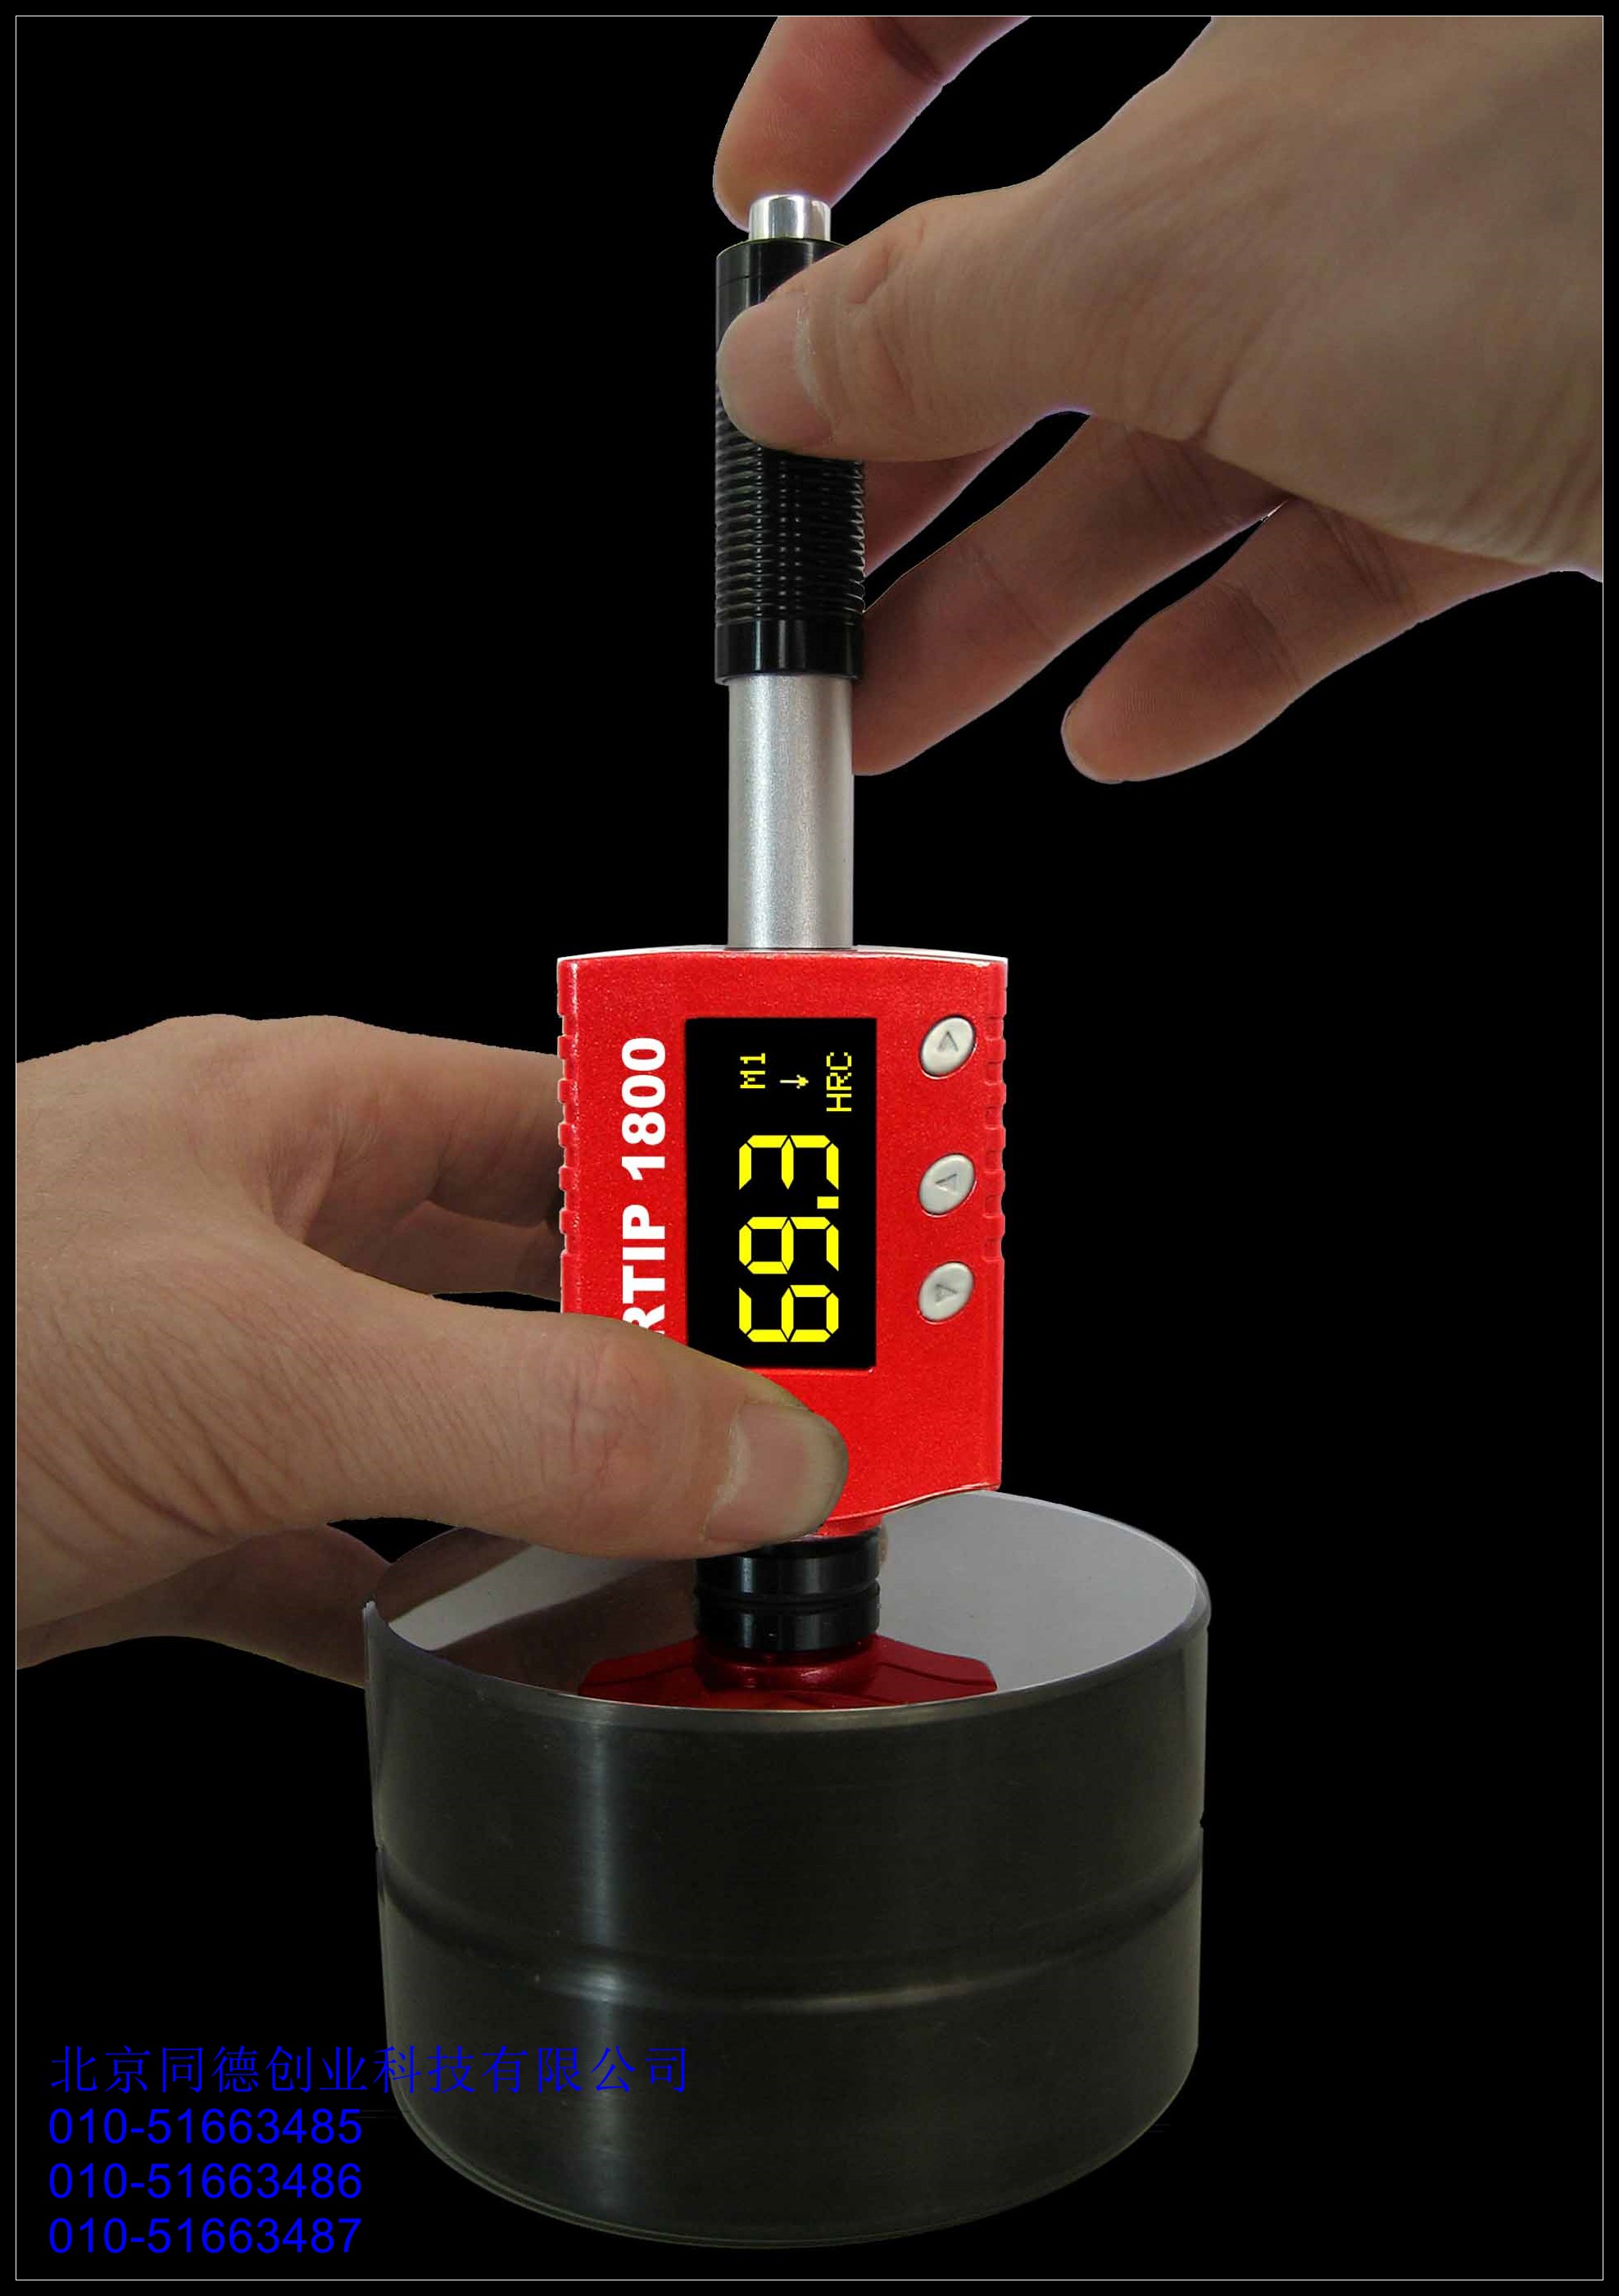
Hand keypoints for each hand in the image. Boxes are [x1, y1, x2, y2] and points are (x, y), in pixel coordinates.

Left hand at [17, 1017, 846, 1682]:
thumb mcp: (251, 1362)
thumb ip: (524, 1410)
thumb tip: (755, 1451)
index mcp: (307, 1122)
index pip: (592, 1121)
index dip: (736, 1189)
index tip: (855, 1274)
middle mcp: (270, 1237)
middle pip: (541, 1278)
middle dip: (677, 1352)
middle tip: (815, 1425)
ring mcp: (209, 1384)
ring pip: (450, 1429)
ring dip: (561, 1494)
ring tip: (687, 1546)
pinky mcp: (152, 1521)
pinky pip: (336, 1566)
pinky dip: (418, 1616)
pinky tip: (474, 1655)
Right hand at [715, 16, 1599, 781]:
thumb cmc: (1570, 182)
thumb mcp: (1174, 256)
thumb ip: (946, 318)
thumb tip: (788, 368)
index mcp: (1229, 0)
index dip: (825, 108)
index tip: (750, 242)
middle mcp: (1324, 117)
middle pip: (1054, 282)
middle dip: (909, 455)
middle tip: (807, 585)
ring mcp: (1421, 282)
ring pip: (1177, 445)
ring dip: (1028, 595)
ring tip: (902, 708)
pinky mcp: (1510, 439)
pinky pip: (1329, 548)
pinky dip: (1226, 646)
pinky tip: (1135, 722)